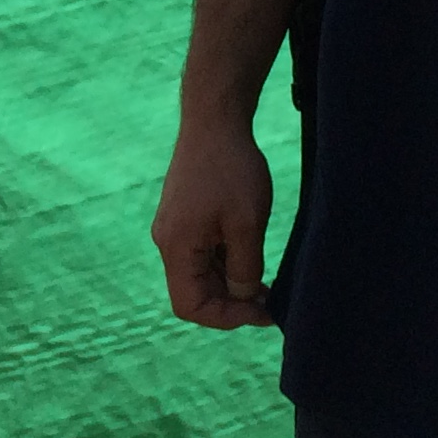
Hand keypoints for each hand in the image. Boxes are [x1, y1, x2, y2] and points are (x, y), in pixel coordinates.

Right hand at [153, 117, 276, 329]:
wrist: (214, 120)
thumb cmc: (232, 169)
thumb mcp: (247, 224)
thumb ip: (244, 269)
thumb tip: (244, 297)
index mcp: (176, 247)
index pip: (190, 306)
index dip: (226, 318)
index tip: (262, 311)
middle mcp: (167, 241)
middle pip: (193, 292)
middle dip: (231, 302)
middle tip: (270, 301)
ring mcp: (173, 228)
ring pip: (198, 274)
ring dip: (229, 284)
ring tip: (265, 281)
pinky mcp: (183, 217)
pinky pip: (200, 254)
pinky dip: (224, 264)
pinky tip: (249, 256)